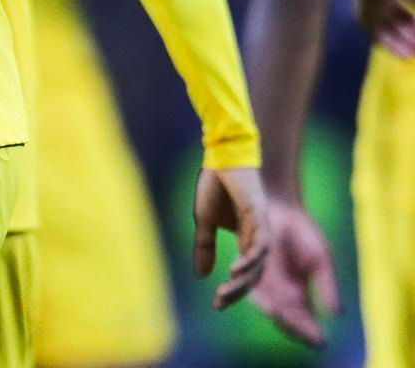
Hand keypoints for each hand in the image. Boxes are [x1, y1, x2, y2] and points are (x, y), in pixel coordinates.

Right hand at [195, 166, 269, 309]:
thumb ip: (205, 247)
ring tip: (226, 291)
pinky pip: (260, 246)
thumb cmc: (214, 185)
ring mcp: (262, 228)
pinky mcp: (261, 216)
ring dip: (243, 281)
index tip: (216, 305)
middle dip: (237, 292)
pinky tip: (234, 270)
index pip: (244, 273)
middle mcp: (258, 238)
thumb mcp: (204, 221)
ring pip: (258, 264)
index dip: (232, 290)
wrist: (220, 158)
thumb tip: (201, 274)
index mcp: (246, 239)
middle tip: (220, 303)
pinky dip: (249, 260)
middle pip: (254, 275)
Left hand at [251, 196, 339, 345]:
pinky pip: (249, 282)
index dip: (310, 331)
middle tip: (304, 335)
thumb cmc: (303, 234)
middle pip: (285, 316)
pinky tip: (265, 300)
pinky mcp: (246, 264)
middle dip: (294, 327)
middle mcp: (276, 292)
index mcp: (297, 295)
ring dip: (274, 314)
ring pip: (266, 303)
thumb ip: (326, 286)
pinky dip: (257, 294)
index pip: (303, 319)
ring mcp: (261, 280)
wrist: (279, 208)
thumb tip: (337, 314)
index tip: (320, 342)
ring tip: (283, 319)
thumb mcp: (320, 261)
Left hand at [351, 0, 414, 57]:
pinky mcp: (362, 16)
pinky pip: (375, 35)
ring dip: (401, 42)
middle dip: (410, 32)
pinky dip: (390, 45)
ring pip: (386, 28)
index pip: (407, 2)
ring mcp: (371, 6)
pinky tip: (403, 55)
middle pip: (396, 18)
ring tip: (413, 54)